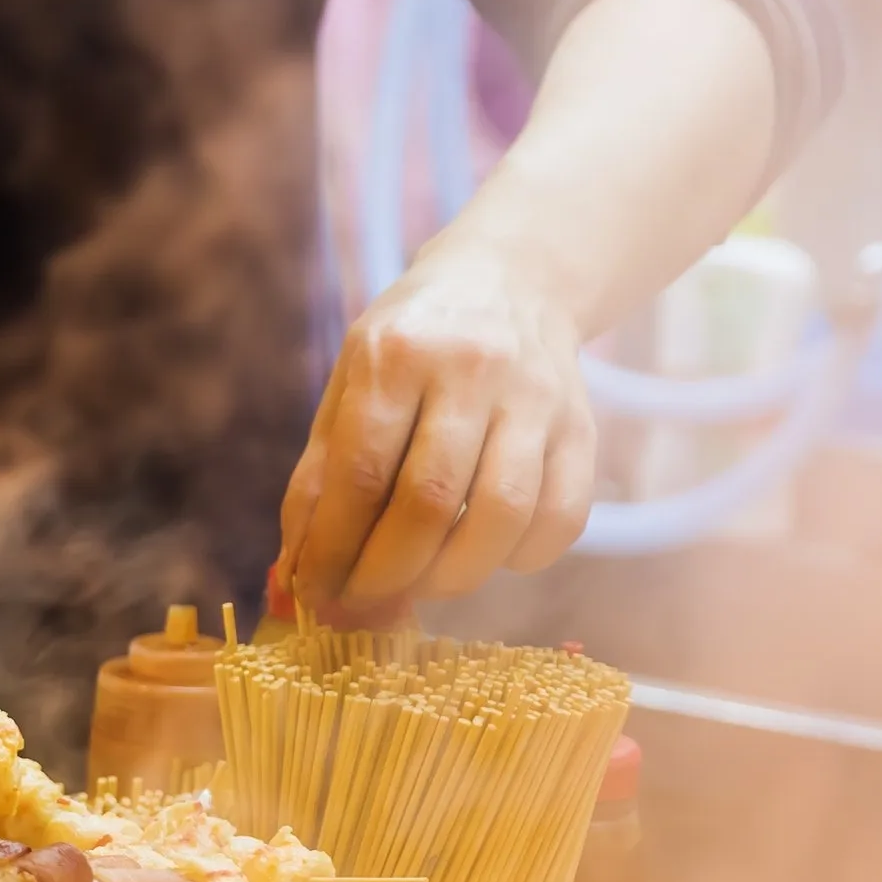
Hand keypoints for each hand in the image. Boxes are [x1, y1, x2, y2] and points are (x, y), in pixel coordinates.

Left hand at [280, 245, 594, 616]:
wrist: (512, 281)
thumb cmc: (411, 346)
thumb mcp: (349, 386)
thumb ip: (320, 477)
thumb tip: (297, 572)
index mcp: (396, 356)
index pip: (361, 473)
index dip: (335, 547)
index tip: (318, 590)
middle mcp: (472, 371)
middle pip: (430, 501)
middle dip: (388, 572)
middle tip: (365, 600)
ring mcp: (536, 400)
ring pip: (502, 516)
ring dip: (453, 575)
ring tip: (422, 585)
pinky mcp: (583, 428)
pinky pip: (561, 518)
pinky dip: (520, 558)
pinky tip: (485, 556)